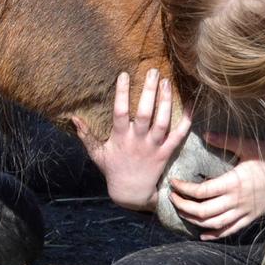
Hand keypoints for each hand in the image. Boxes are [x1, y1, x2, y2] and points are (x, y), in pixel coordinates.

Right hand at [73, 69, 191, 211]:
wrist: (131, 193)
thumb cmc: (113, 170)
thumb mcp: (96, 153)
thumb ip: (86, 135)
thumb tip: (74, 117)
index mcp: (120, 138)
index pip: (120, 112)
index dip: (122, 93)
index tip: (124, 75)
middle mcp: (138, 140)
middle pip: (145, 113)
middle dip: (149, 91)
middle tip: (153, 71)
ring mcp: (154, 147)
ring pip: (162, 122)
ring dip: (166, 102)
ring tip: (167, 82)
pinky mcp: (166, 153)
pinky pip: (179, 136)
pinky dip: (186, 122)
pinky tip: (190, 106)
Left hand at [169, 132, 264, 239]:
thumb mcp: (249, 146)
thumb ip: (225, 141)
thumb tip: (204, 133)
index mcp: (234, 183)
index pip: (201, 192)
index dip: (184, 190)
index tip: (173, 182)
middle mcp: (237, 201)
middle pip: (203, 212)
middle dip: (183, 206)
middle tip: (171, 197)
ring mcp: (245, 212)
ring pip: (214, 224)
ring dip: (194, 220)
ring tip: (181, 211)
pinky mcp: (251, 218)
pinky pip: (230, 230)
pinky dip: (215, 234)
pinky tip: (203, 234)